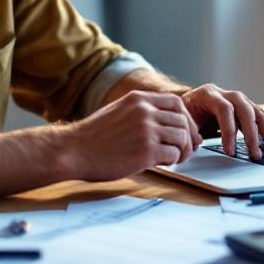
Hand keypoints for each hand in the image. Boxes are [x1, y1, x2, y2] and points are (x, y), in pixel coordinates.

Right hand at [66, 91, 202, 180]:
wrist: (73, 150)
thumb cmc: (93, 137)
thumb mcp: (118, 111)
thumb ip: (140, 113)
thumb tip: (164, 124)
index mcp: (138, 99)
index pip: (177, 103)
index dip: (186, 118)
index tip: (185, 130)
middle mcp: (145, 111)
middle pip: (183, 121)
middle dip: (189, 137)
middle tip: (186, 149)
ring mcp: (146, 130)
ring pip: (181, 137)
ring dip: (183, 151)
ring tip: (175, 159)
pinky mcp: (146, 151)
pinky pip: (173, 154)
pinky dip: (173, 161)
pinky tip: (163, 164)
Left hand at [181, 84, 263, 159]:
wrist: (182, 105)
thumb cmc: (181, 115)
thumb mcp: (182, 121)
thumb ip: (189, 132)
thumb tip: (197, 143)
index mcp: (208, 94)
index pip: (224, 109)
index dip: (229, 131)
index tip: (230, 152)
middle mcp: (225, 93)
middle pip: (245, 109)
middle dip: (253, 134)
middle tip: (256, 155)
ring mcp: (236, 99)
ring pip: (256, 112)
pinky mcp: (242, 107)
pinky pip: (259, 116)